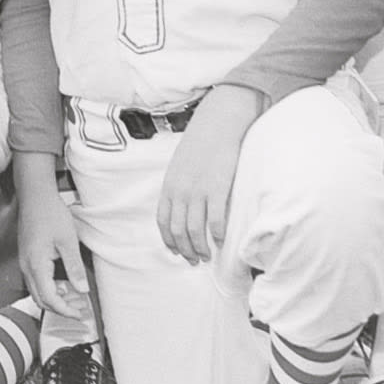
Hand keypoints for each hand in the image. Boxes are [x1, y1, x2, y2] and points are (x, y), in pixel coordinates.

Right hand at [12, 162, 90, 322]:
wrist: (35, 195)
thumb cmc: (49, 213)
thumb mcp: (68, 241)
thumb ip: (74, 268)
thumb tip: (81, 289)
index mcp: (36, 265)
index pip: (49, 299)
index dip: (65, 311)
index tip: (80, 314)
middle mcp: (27, 266)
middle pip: (40, 299)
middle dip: (60, 309)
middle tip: (79, 310)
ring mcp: (25, 261)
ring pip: (37, 291)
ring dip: (55, 299)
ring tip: (74, 298)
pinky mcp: (27, 257)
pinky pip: (36, 280)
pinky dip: (50, 288)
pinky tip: (63, 284)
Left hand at [155, 90, 260, 263]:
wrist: (217, 123)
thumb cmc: (201, 144)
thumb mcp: (180, 166)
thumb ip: (178, 187)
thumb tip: (181, 208)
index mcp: (169, 185)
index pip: (163, 221)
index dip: (169, 241)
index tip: (177, 252)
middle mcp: (180, 191)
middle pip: (178, 230)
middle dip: (185, 250)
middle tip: (195, 260)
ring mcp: (198, 191)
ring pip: (195, 230)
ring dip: (200, 248)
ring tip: (207, 256)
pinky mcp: (217, 188)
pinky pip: (215, 220)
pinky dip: (216, 235)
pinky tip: (220, 241)